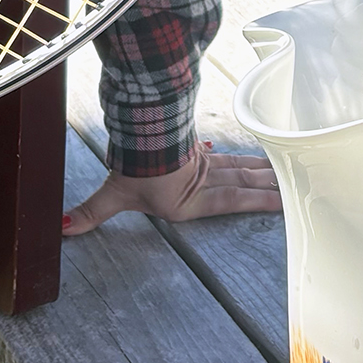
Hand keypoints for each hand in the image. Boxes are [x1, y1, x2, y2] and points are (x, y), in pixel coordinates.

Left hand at [62, 142, 281, 236]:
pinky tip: (266, 158)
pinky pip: (234, 157)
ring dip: (266, 172)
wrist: (139, 134)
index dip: (257, 201)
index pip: (230, 200)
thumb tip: (64, 228)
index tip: (282, 200)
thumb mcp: (115, 194)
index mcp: (190, 200)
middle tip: (298, 187)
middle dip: (270, 186)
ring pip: (243, 168)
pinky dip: (252, 159)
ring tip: (290, 174)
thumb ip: (92, 212)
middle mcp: (204, 183)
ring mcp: (206, 165)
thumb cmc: (132, 168)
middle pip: (243, 183)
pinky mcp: (202, 152)